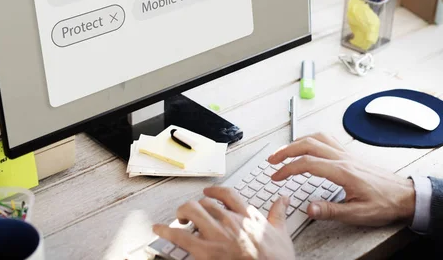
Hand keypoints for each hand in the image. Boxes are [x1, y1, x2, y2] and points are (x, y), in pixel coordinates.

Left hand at [153, 186, 294, 259]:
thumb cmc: (276, 259)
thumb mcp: (281, 234)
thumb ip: (278, 213)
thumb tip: (283, 199)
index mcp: (247, 215)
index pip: (227, 194)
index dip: (214, 190)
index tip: (208, 192)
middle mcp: (230, 221)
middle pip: (205, 202)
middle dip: (196, 206)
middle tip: (191, 213)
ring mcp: (217, 235)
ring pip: (192, 211)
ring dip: (182, 213)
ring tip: (179, 219)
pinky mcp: (206, 251)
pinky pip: (180, 236)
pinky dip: (166, 231)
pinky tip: (158, 229)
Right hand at [267, 133, 414, 226]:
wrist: (405, 195)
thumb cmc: (385, 203)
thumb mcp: (358, 213)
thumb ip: (331, 210)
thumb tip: (309, 208)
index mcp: (342, 171)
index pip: (307, 163)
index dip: (288, 169)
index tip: (276, 176)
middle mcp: (343, 158)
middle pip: (308, 144)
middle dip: (286, 150)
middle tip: (272, 160)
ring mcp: (347, 154)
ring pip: (317, 138)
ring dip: (297, 142)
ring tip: (284, 151)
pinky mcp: (350, 155)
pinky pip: (327, 139)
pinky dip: (312, 139)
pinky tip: (308, 145)